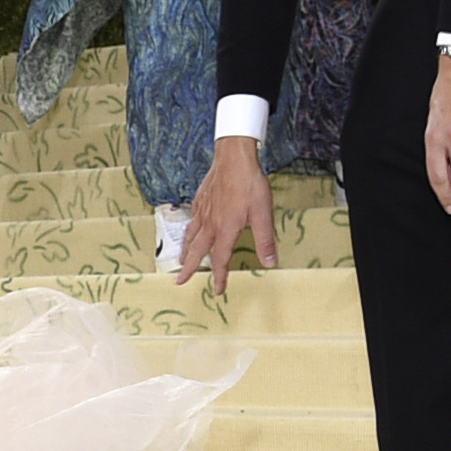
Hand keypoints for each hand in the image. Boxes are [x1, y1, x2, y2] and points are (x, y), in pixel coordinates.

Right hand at [176, 135, 276, 291]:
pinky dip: (188, 231)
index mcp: (225, 230)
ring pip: (190, 237)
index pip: (219, 260)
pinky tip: (190, 230)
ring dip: (185, 252)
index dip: (219, 277)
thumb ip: (265, 240)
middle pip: (196, 251)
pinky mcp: (200, 200)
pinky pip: (191, 221)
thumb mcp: (263, 214)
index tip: (217, 291)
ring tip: (180, 261)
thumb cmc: (250, 185)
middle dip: (188, 269)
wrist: (234, 159)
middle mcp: (210, 224)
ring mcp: (202, 212)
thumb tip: (270, 262)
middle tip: (179, 282)